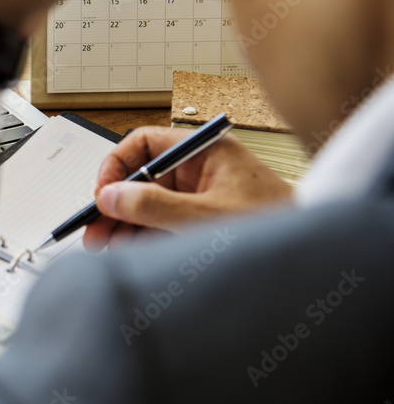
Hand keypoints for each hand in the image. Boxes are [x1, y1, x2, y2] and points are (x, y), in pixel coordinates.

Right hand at [83, 127, 293, 250]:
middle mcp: (198, 171)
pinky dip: (139, 238)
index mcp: (204, 151)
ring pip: (146, 205)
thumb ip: (154, 207)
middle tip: (93, 228)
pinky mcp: (198, 224)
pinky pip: (159, 225)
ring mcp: (197, 198)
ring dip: (122, 225)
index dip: (117, 165)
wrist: (311, 259)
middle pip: (140, 178)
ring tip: (104, 246)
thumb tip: (110, 197)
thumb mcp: (206, 216)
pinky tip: (125, 250)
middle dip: (114, 204)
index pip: (145, 143)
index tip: (102, 192)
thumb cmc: (275, 226)